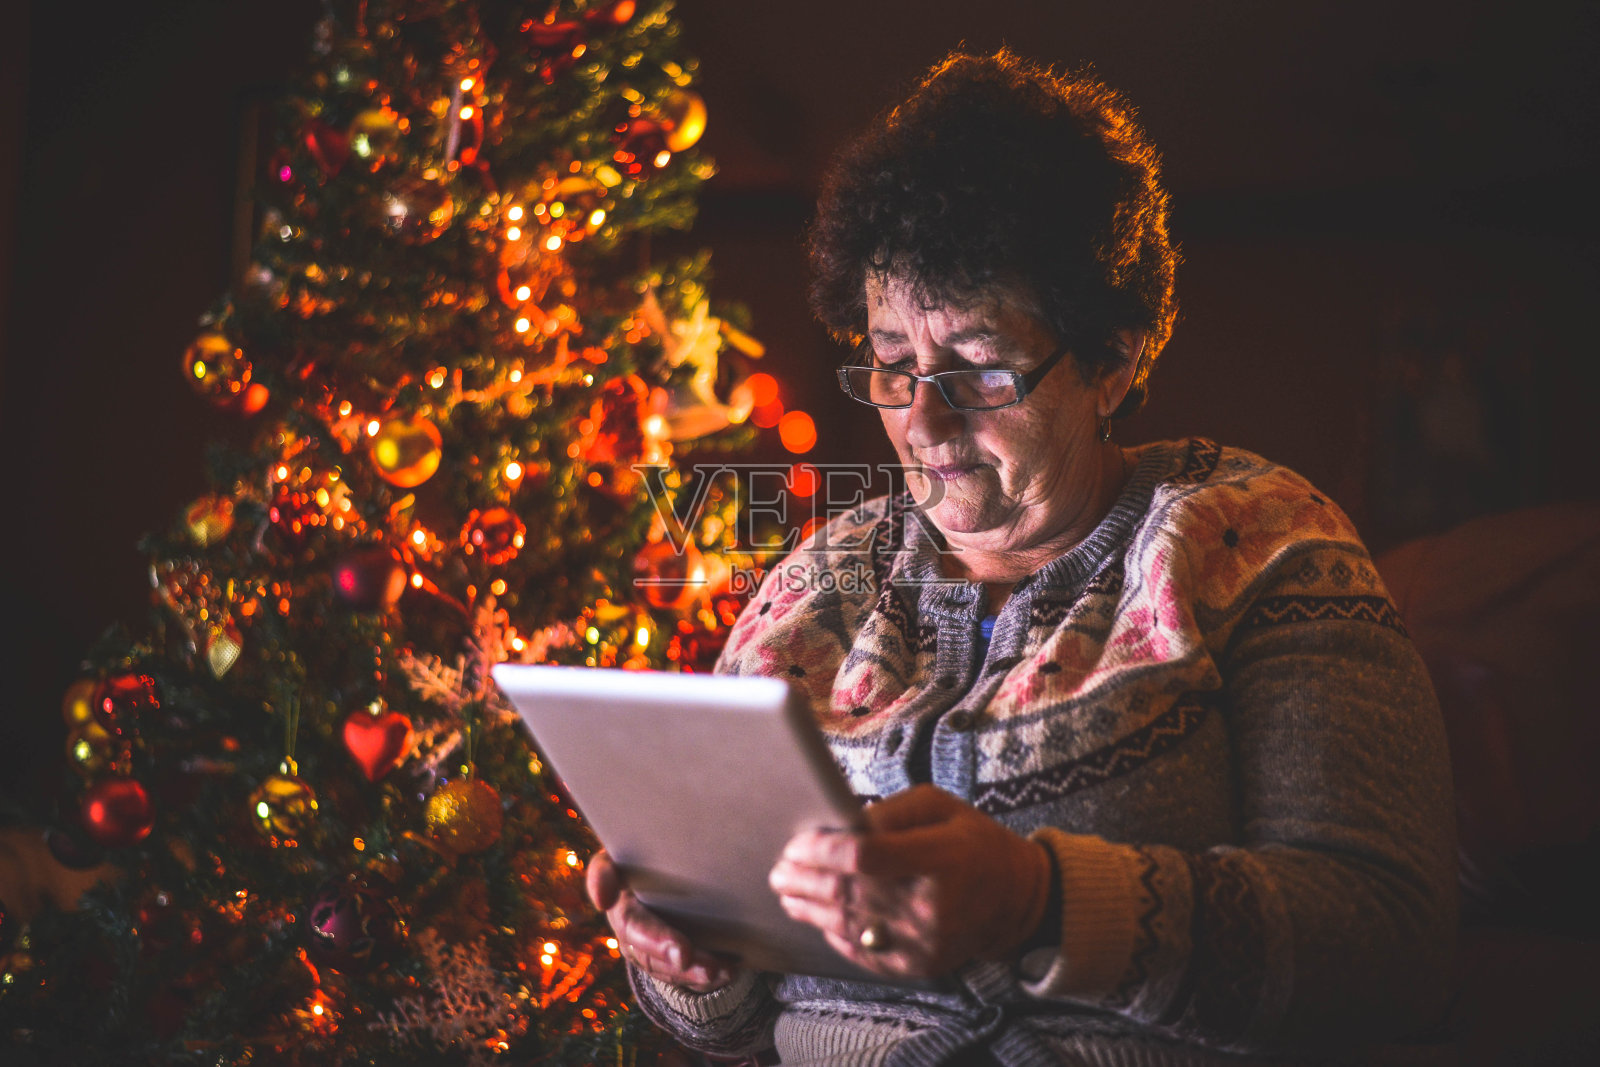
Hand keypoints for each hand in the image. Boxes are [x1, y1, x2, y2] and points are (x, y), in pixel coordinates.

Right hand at [586, 849, 733, 991]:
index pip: (603, 871)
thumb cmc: (674, 854)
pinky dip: (700, 978)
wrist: (681, 879)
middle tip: (683, 953)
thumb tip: (719, 847)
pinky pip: (675, 976)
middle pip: (634, 928)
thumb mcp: (674, 840)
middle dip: (659, 942)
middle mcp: (622, 909)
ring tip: (715, 971)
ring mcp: (637, 940)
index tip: (606, 897)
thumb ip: (686, 836)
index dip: (602, 883)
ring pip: (655, 961)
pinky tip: (726, 972)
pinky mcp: (658, 961)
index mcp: (620, 871)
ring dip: (686, 970)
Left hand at [769, 784, 1051, 978]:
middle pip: (848, 893)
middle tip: (778, 868)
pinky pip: (862, 950)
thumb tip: (842, 824)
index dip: (823, 850)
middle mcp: (931, 906)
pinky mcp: (918, 965)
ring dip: (808, 907)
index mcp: (940, 858)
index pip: (866, 857)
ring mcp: (923, 942)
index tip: (797, 842)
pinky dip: (833, 932)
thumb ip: (891, 812)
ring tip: (785, 891)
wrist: (1016, 900)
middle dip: (803, 879)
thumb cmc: (973, 842)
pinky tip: (816, 916)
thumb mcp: (940, 807)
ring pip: (847, 924)